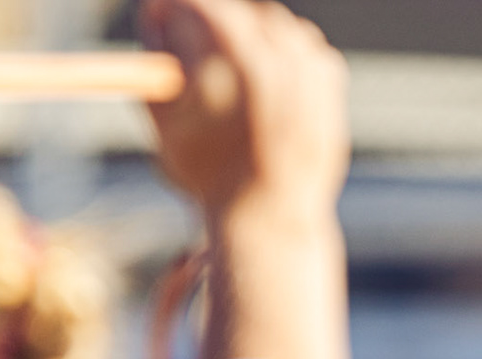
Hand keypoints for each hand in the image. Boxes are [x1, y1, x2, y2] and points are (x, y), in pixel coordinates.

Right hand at [141, 0, 349, 223]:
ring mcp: (307, 60)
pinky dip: (282, 60)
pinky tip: (268, 96)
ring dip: (248, 42)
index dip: (169, 11)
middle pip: (232, 10)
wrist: (270, 214)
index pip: (191, 3)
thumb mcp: (163, 118)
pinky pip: (299, 45)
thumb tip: (156, 16)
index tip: (161, 22)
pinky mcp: (329, 73)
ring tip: (233, 88)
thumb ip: (153, 59)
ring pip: (268, 23)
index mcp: (229, 55)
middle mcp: (274, 51)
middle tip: (194, 56)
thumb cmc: (206, 172)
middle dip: (209, 26)